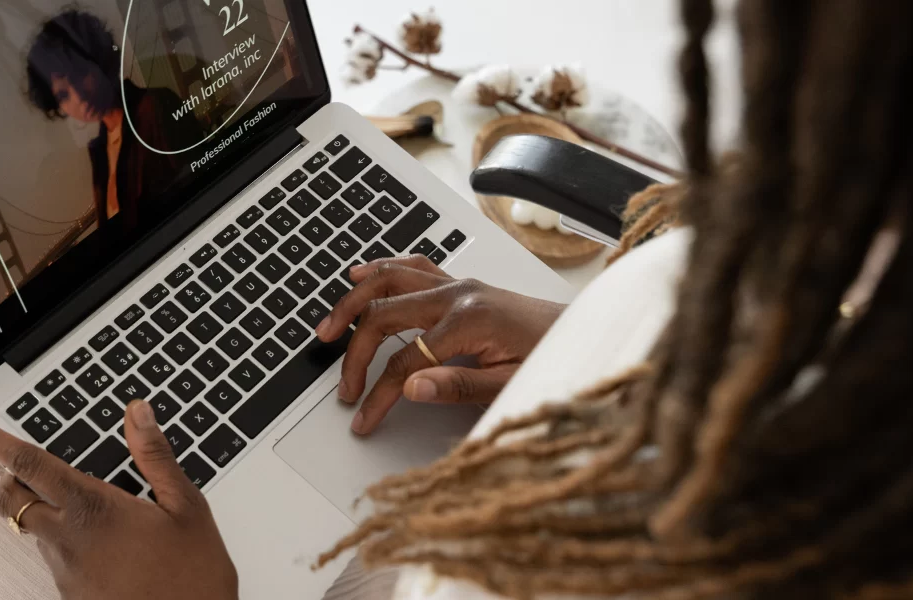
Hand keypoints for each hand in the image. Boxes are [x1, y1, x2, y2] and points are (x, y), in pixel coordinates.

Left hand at [0, 401, 236, 599]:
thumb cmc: (194, 574)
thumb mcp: (186, 506)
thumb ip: (154, 455)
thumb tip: (138, 413)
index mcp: (94, 509)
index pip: (31, 466)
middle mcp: (69, 541)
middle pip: (13, 502)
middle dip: (9, 480)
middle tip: (24, 467)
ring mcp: (65, 572)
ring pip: (34, 532)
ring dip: (43, 513)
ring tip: (89, 508)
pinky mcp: (72, 595)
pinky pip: (56, 560)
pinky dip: (66, 543)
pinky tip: (105, 544)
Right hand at [314, 256, 565, 434]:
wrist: (584, 334)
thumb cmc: (552, 358)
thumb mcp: (510, 383)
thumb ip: (458, 386)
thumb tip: (409, 388)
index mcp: (469, 321)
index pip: (406, 361)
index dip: (378, 394)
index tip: (364, 418)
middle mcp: (458, 294)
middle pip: (384, 314)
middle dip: (355, 352)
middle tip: (343, 385)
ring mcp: (458, 283)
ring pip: (390, 279)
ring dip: (353, 300)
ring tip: (327, 326)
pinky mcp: (461, 283)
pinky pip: (411, 267)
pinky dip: (381, 269)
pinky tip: (359, 274)